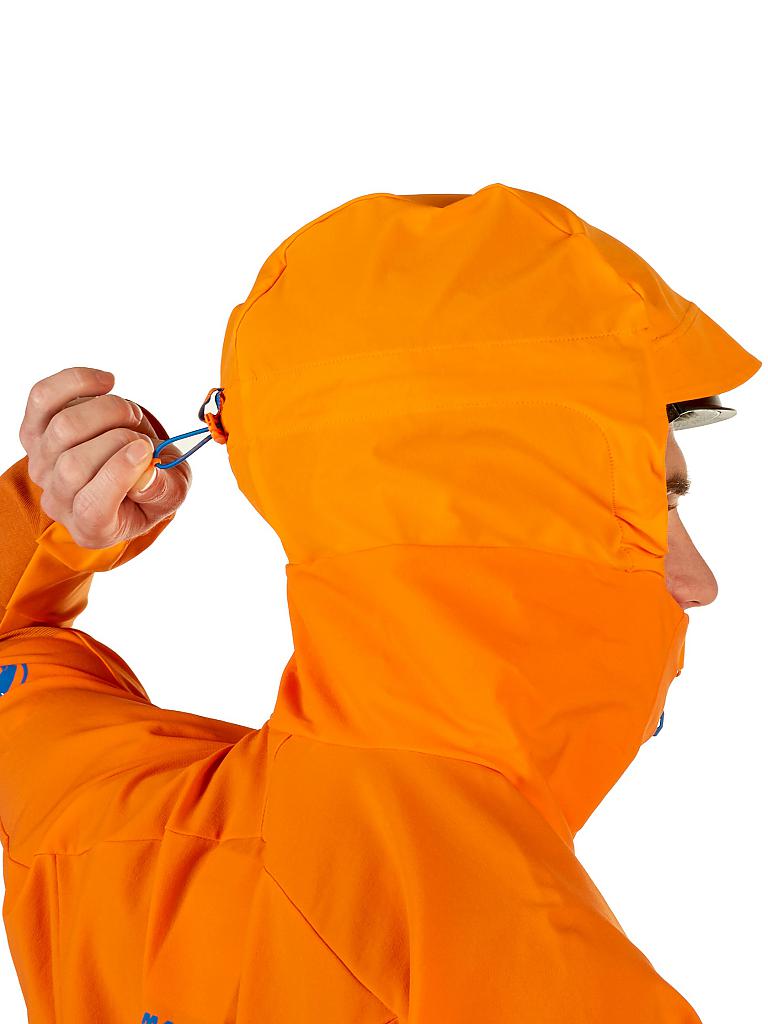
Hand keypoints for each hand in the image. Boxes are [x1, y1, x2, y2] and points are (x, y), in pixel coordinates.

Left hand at [19, 366, 191, 548]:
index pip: (91, 506)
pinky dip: (78, 382)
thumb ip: (165, 491)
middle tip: (145, 436)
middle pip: (75, 464)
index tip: (147, 450)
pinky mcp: (34, 429)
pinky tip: (106, 382)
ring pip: (64, 427)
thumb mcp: (171, 495)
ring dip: (109, 411)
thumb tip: (147, 474)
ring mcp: (41, 464)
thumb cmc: (148, 486)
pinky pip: (44, 398)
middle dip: (120, 438)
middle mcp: (58, 499)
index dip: (118, 475)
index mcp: (92, 526)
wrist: (126, 467)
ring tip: (130, 417)